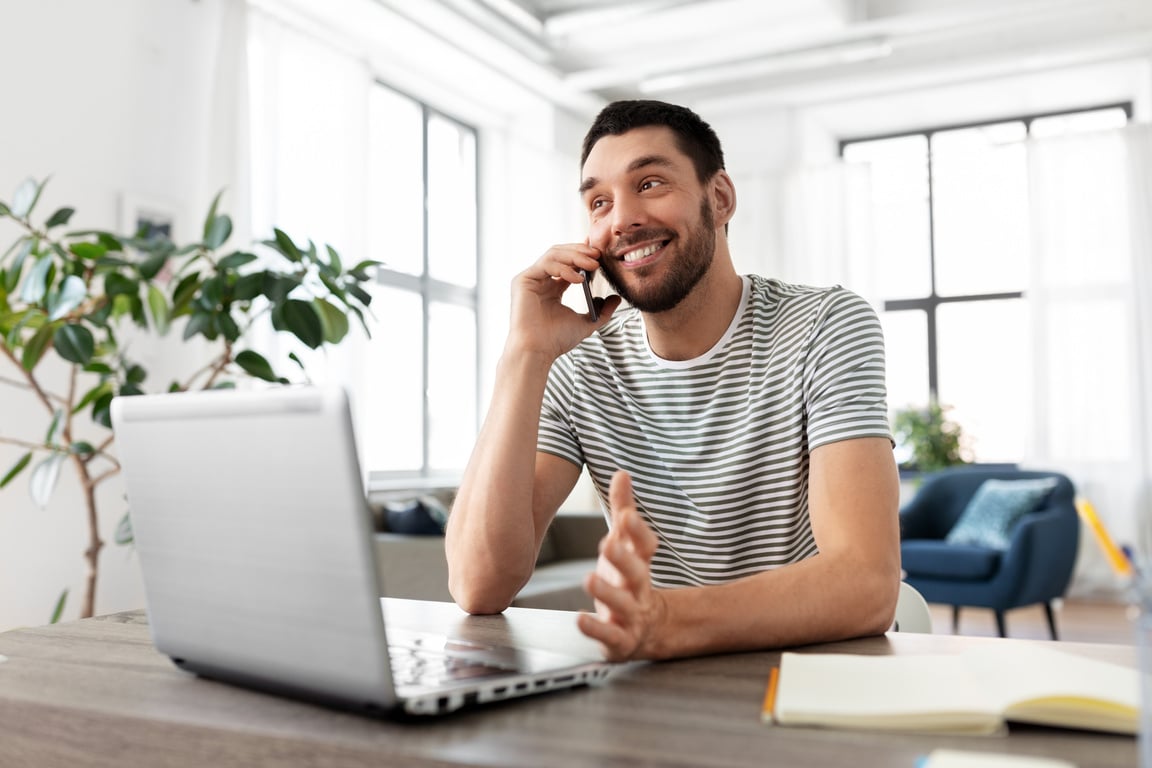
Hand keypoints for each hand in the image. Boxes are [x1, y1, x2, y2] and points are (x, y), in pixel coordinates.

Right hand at [507, 243, 619, 360]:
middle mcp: (541, 281)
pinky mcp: (523, 280)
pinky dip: (564, 268)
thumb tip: (616, 298)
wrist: (537, 351)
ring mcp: (531, 280)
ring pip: (553, 254)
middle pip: (561, 254)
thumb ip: (602, 311)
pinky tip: (578, 279)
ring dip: (575, 256)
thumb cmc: (556, 340)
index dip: (584, 255)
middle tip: (599, 255)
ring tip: (593, 264)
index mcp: (553, 289)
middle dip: (581, 251)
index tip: (601, 253)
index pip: (569, 264)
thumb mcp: (587, 323)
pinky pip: (546, 264)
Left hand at [577, 470, 665, 660]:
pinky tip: (580, 619)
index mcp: (640, 563)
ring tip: (589, 579)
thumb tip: (622, 473)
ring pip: (623, 604)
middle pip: (636, 572)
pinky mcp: (620, 639)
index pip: (646, 545)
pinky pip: (611, 635)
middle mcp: (638, 588)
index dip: (637, 531)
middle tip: (607, 544)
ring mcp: (631, 615)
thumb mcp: (626, 544)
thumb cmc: (628, 577)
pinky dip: (596, 629)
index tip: (625, 515)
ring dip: (607, 592)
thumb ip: (624, 510)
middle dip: (623, 558)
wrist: (648, 628)